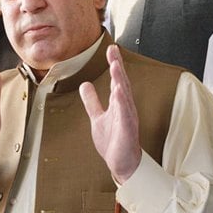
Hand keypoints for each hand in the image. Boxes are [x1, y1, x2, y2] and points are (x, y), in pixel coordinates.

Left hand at [79, 45, 141, 183]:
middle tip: (113, 51)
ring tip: (115, 66)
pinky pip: (125, 114)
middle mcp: (124, 108)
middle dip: (117, 66)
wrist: (122, 163)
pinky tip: (119, 92)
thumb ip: (92, 101)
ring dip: (120, 80)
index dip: (114, 64)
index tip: (111, 49)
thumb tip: (85, 85)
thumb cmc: (114, 141)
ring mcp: (127, 118)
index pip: (116, 80)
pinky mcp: (127, 130)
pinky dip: (122, 103)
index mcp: (118, 103)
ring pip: (124, 96)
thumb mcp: (98, 117)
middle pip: (121, 82)